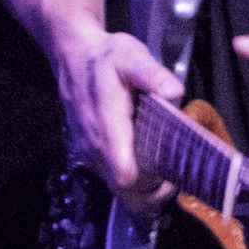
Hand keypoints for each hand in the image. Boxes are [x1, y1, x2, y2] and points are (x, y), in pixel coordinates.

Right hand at [50, 19, 184, 212]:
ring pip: (119, 191)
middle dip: (154, 192)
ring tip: (163, 167)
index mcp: (107, 127)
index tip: (173, 170)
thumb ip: (153, 74)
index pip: (127, 177)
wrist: (73, 55)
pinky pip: (111, 180)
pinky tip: (146, 159)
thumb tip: (176, 92)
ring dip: (144, 189)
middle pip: (126, 193)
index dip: (152, 183)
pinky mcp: (88, 155)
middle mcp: (95, 148)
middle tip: (174, 172)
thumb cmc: (106, 57)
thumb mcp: (131, 56)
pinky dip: (132, 181)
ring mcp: (89, 154)